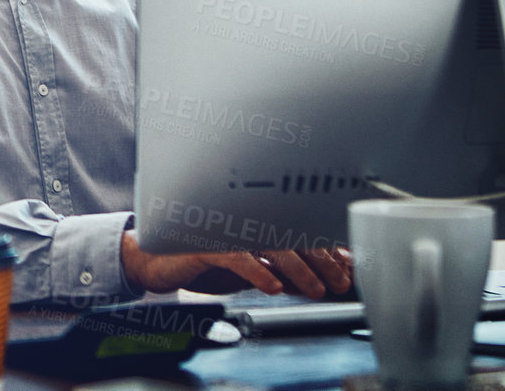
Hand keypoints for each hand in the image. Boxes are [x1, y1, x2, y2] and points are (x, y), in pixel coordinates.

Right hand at [120, 231, 352, 298]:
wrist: (155, 259)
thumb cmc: (204, 259)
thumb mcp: (250, 264)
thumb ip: (281, 264)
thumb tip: (322, 274)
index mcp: (255, 214)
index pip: (301, 224)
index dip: (329, 245)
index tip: (350, 266)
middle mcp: (242, 214)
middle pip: (293, 230)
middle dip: (323, 259)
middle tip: (340, 281)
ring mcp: (224, 225)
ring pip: (271, 241)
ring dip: (300, 267)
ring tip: (315, 289)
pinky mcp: (205, 240)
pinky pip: (237, 255)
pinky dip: (259, 270)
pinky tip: (273, 286)